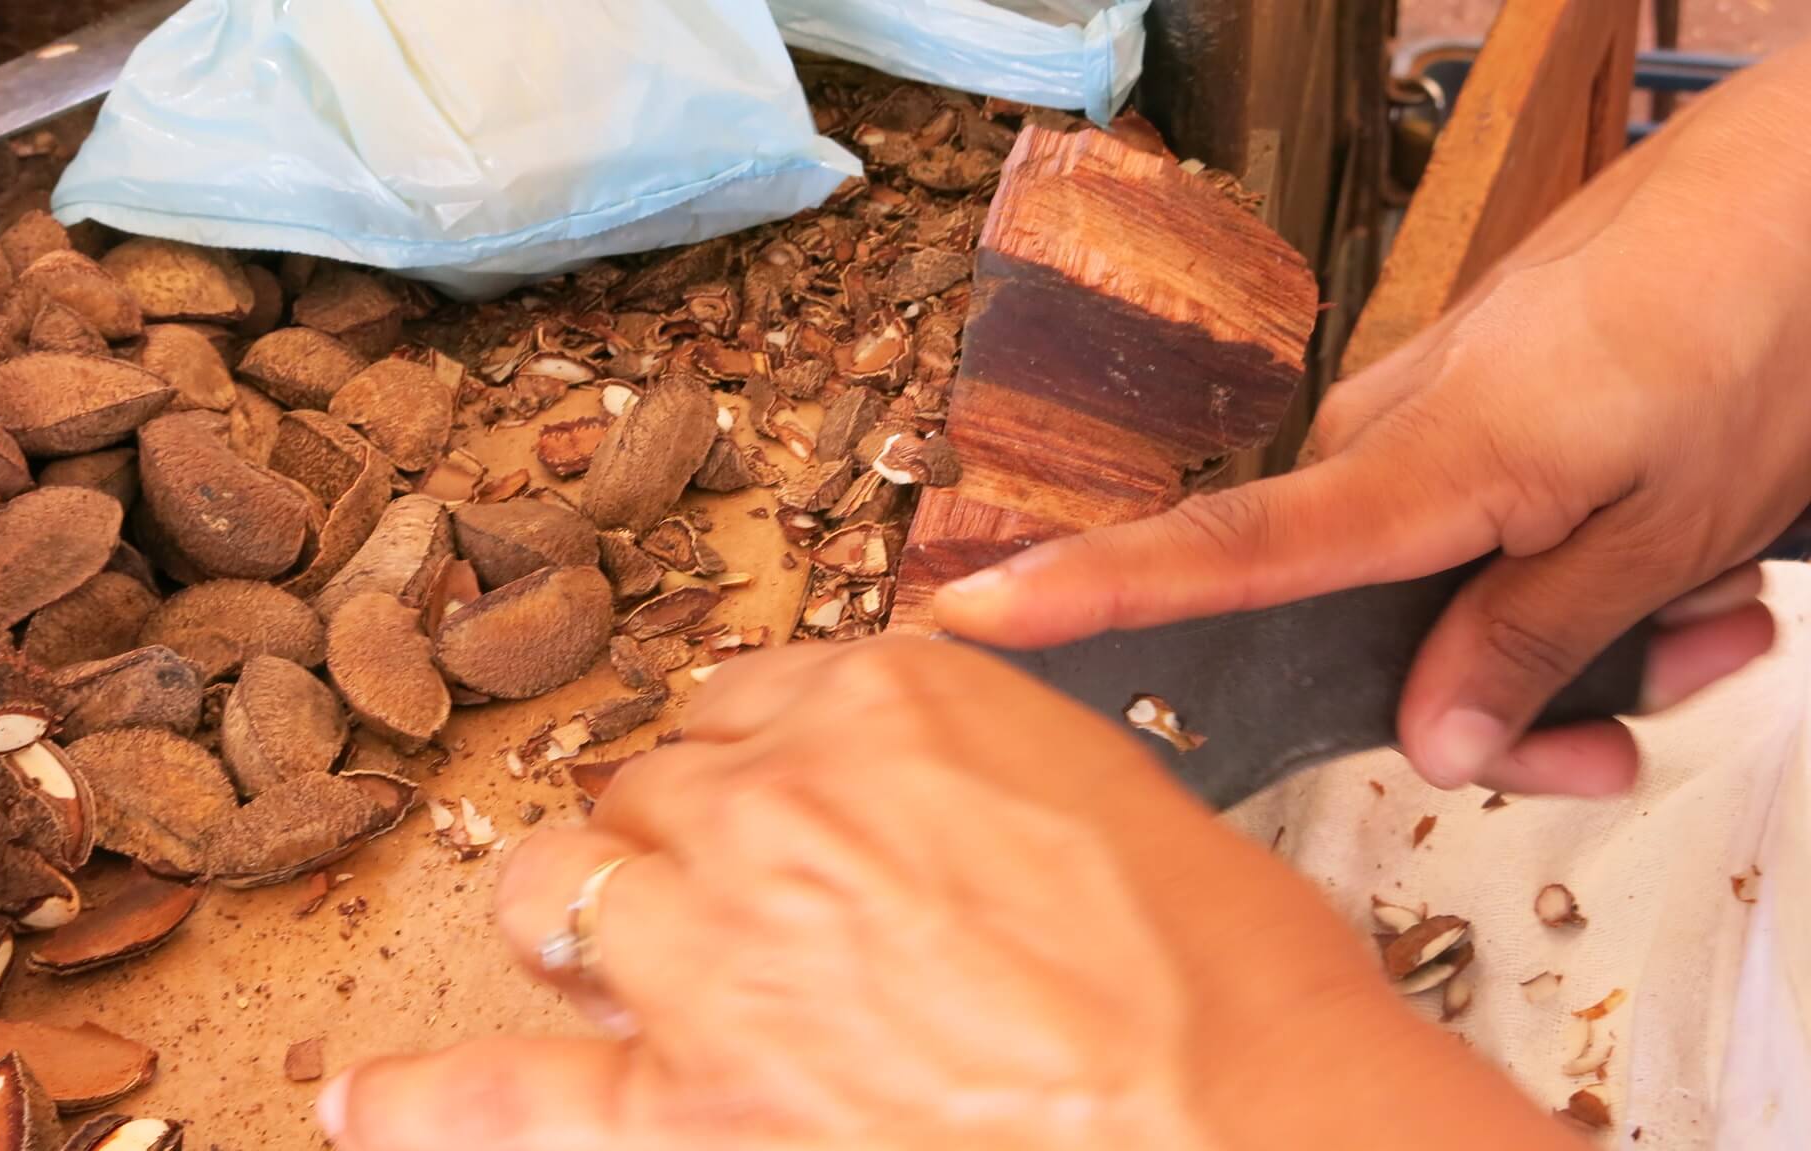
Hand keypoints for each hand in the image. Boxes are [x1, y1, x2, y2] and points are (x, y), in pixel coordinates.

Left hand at [318, 639, 1587, 1150]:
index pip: (756, 701)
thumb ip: (966, 778)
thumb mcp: (1109, 799)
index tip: (782, 809)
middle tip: (741, 904)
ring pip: (562, 882)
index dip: (763, 766)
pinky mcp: (687, 1102)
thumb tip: (911, 814)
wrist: (1253, 1122)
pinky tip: (359, 1098)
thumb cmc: (1229, 975)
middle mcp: (776, 796)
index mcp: (889, 696)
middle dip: (682, 838)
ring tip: (609, 951)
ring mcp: (714, 947)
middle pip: (656, 787)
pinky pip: (505, 1091)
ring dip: (581, 910)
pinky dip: (425, 1097)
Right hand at [936, 40, 1810, 795]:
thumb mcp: (1672, 525)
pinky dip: (1588, 572)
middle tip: (1627, 724)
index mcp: (1425, 462)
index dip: (1093, 590)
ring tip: (1712, 612)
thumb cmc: (1753, 318)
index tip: (978, 615)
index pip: (1225, 547)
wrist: (1810, 187)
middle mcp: (1398, 436)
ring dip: (1581, 637)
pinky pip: (1492, 530)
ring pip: (1455, 590)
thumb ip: (1538, 640)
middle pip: (1374, 627)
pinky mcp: (1478, 404)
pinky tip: (1692, 565)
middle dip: (1508, 699)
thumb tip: (1431, 741)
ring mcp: (1435, 415)